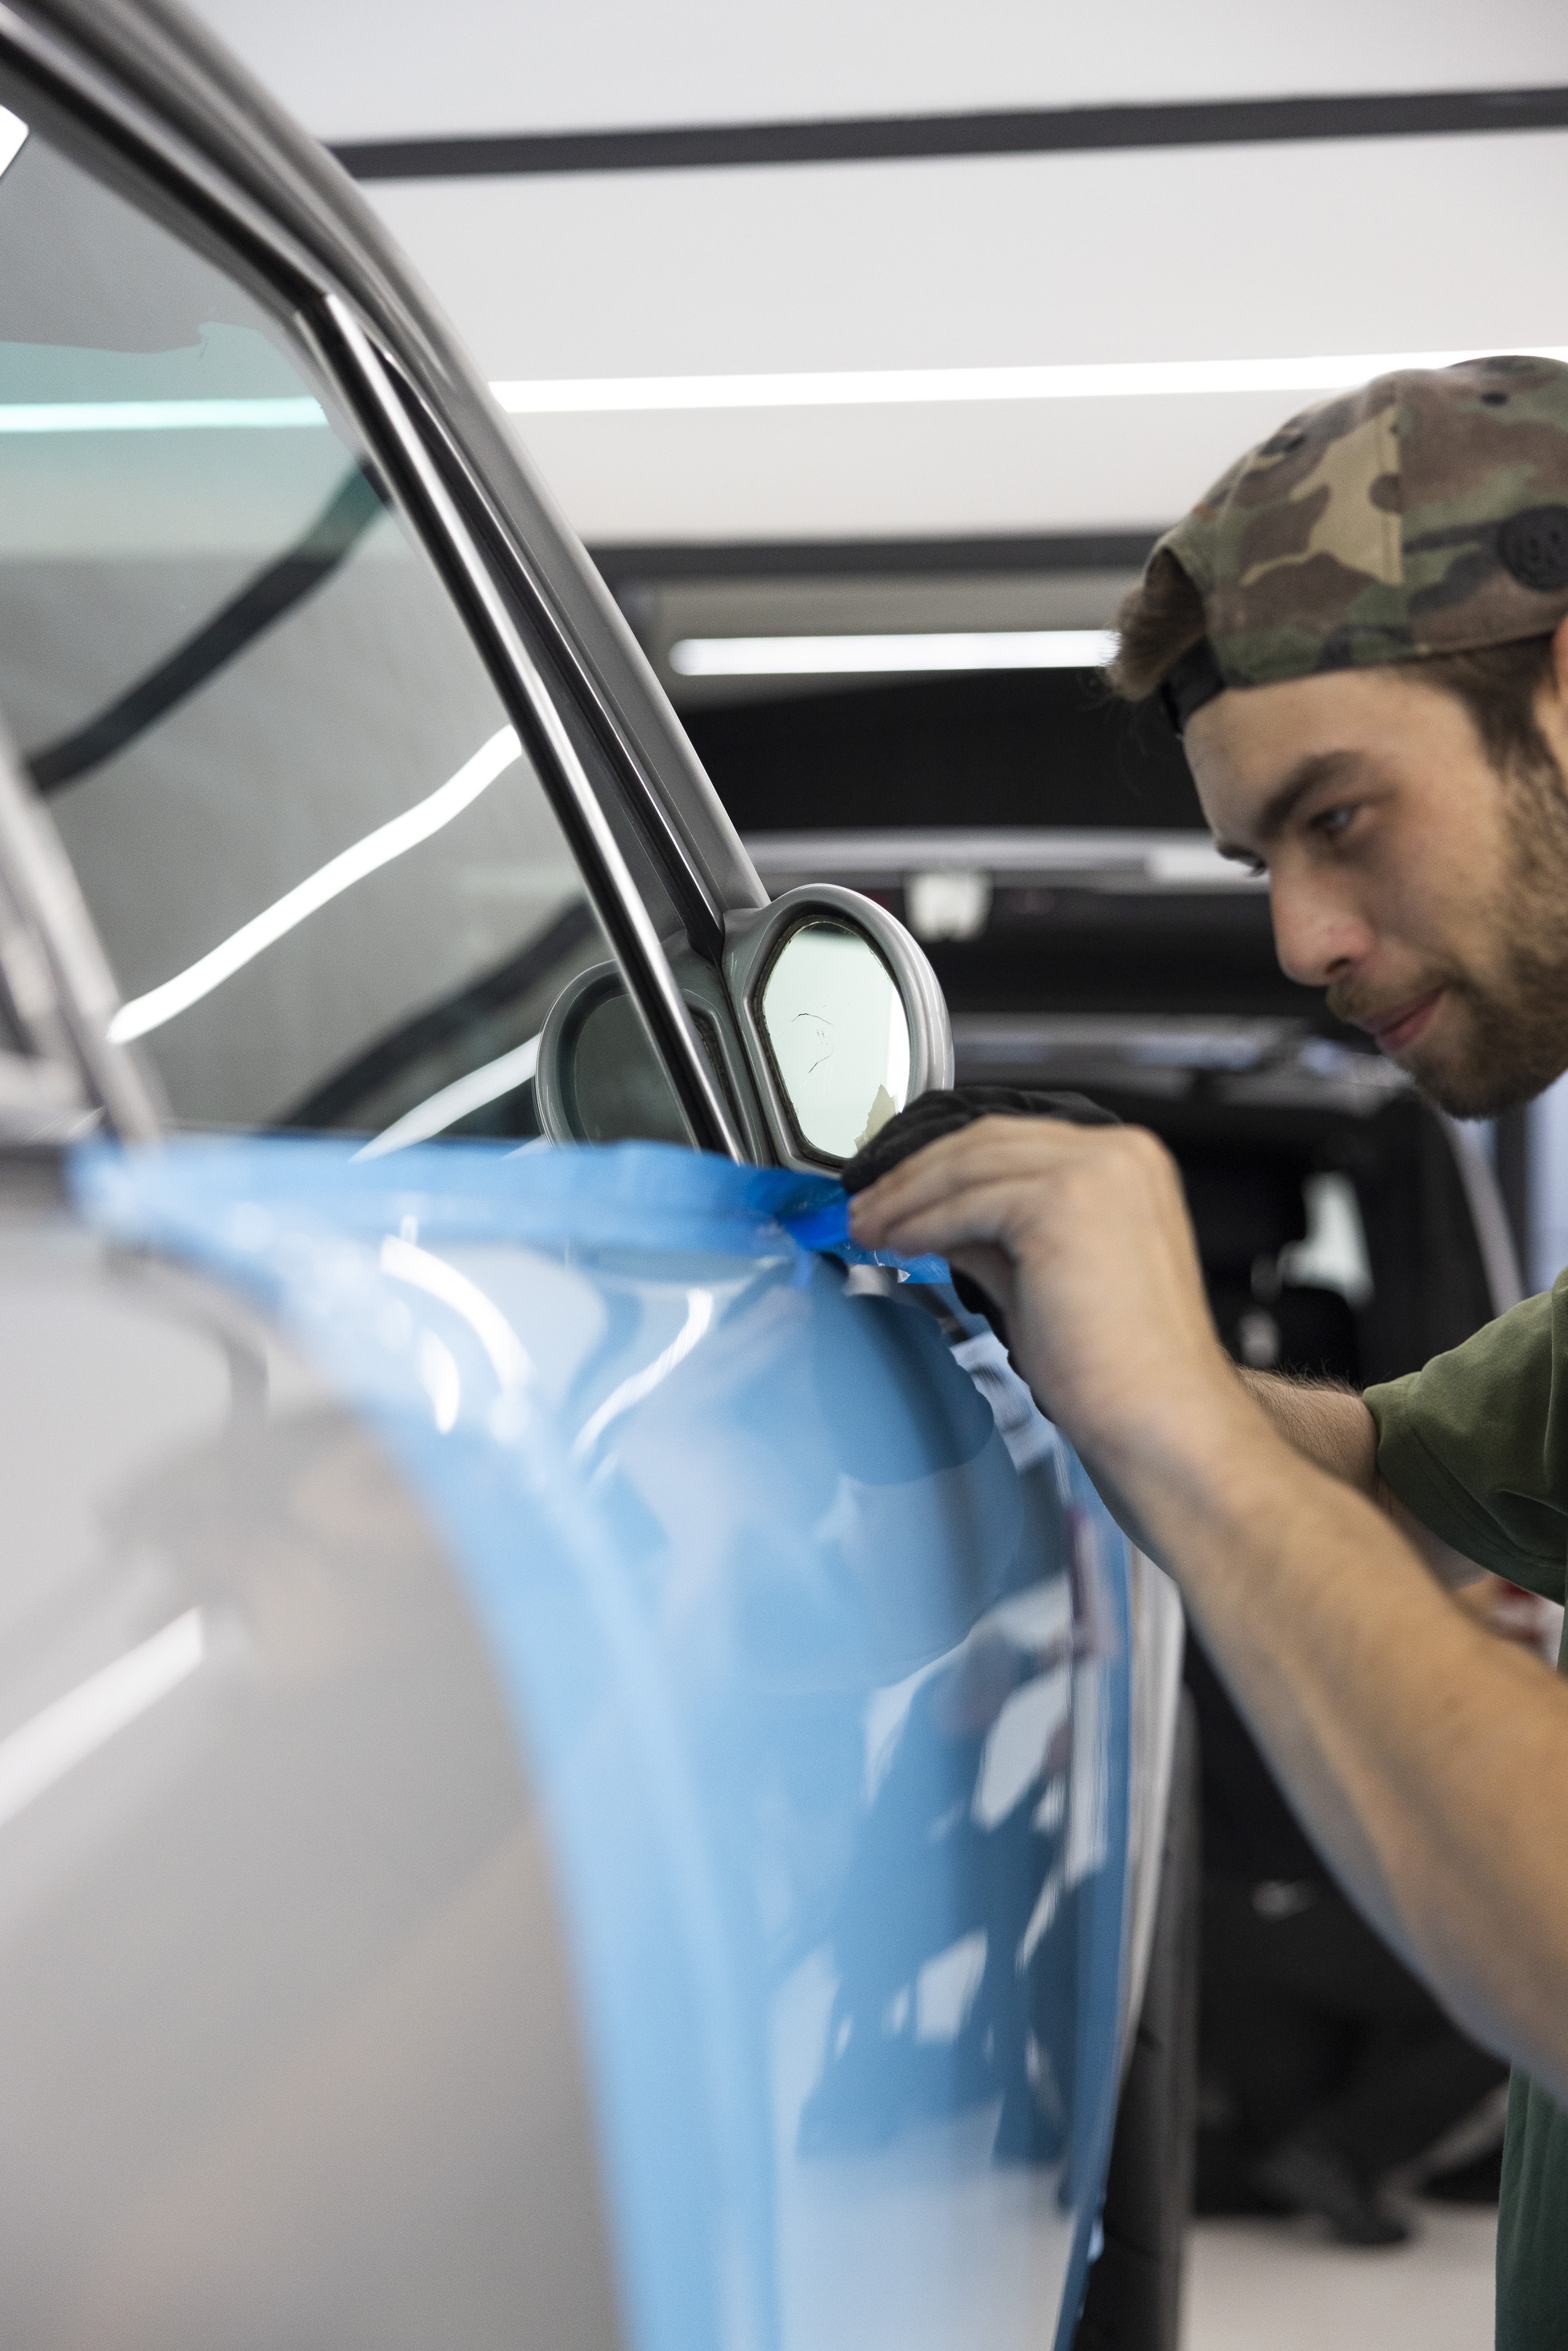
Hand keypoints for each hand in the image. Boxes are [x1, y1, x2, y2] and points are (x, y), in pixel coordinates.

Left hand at [847, 1114, 1236, 1461]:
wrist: (1160, 1416)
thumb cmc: (1120, 1370)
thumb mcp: (1045, 1277)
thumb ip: (997, 1239)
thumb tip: (940, 1226)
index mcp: (1128, 1164)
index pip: (1013, 1142)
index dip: (943, 1164)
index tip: (897, 1190)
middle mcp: (1118, 1154)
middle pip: (985, 1142)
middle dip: (913, 1176)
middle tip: (866, 1207)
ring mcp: (1094, 1171)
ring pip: (968, 1166)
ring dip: (905, 1197)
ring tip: (866, 1227)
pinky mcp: (1062, 1202)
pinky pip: (968, 1202)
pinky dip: (922, 1222)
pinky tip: (896, 1243)